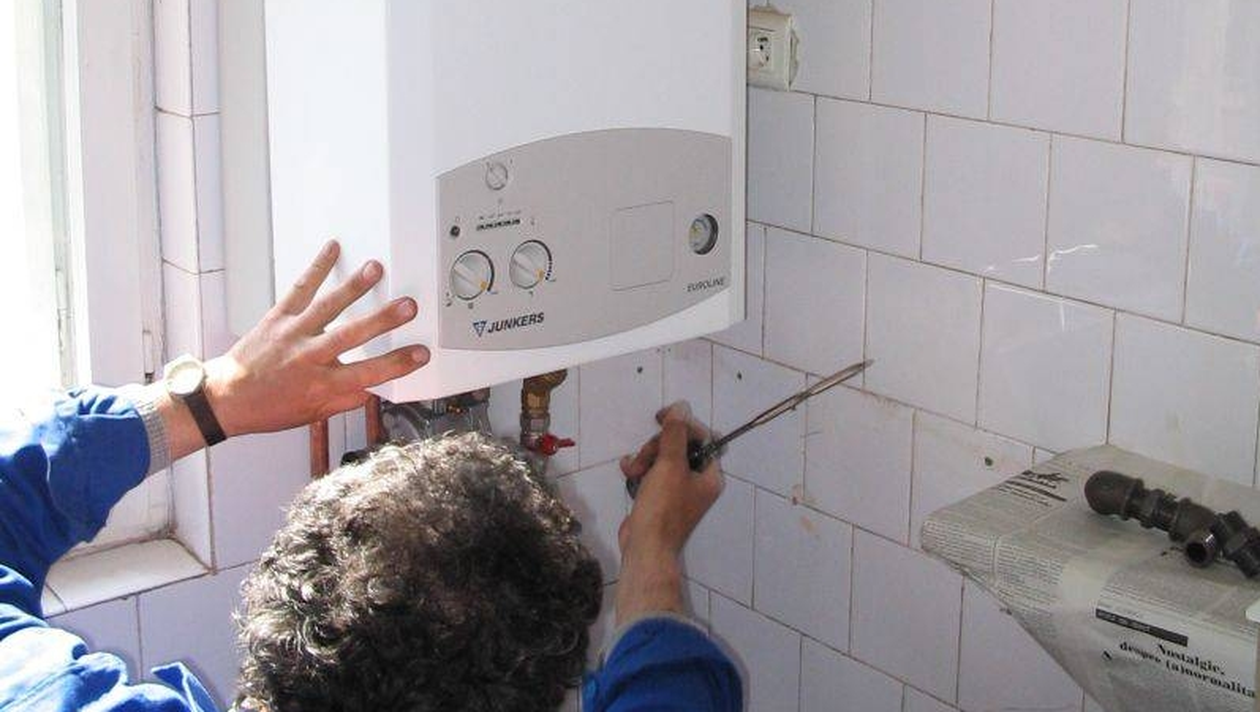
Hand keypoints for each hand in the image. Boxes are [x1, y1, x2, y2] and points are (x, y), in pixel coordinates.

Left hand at [205, 240, 428, 437]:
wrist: (225, 398)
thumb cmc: (268, 408)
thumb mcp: (312, 414)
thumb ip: (345, 400)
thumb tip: (373, 389)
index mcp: (321, 385)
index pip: (368, 374)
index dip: (397, 364)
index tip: (421, 354)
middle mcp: (308, 357)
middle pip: (351, 336)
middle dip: (382, 320)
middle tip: (408, 306)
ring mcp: (293, 334)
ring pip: (326, 307)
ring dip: (353, 287)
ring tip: (375, 269)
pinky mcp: (278, 317)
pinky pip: (300, 289)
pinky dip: (316, 267)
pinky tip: (332, 248)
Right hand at [614, 402, 722, 624]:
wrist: (645, 546)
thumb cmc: (663, 507)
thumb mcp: (670, 464)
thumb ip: (676, 433)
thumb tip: (681, 407)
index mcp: (709, 475)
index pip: (701, 437)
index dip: (681, 425)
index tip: (661, 418)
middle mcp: (697, 482)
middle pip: (679, 446)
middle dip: (657, 447)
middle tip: (644, 457)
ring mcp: (678, 491)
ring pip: (662, 458)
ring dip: (645, 458)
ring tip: (633, 470)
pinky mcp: (659, 498)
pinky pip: (652, 472)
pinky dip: (640, 469)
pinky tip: (628, 472)